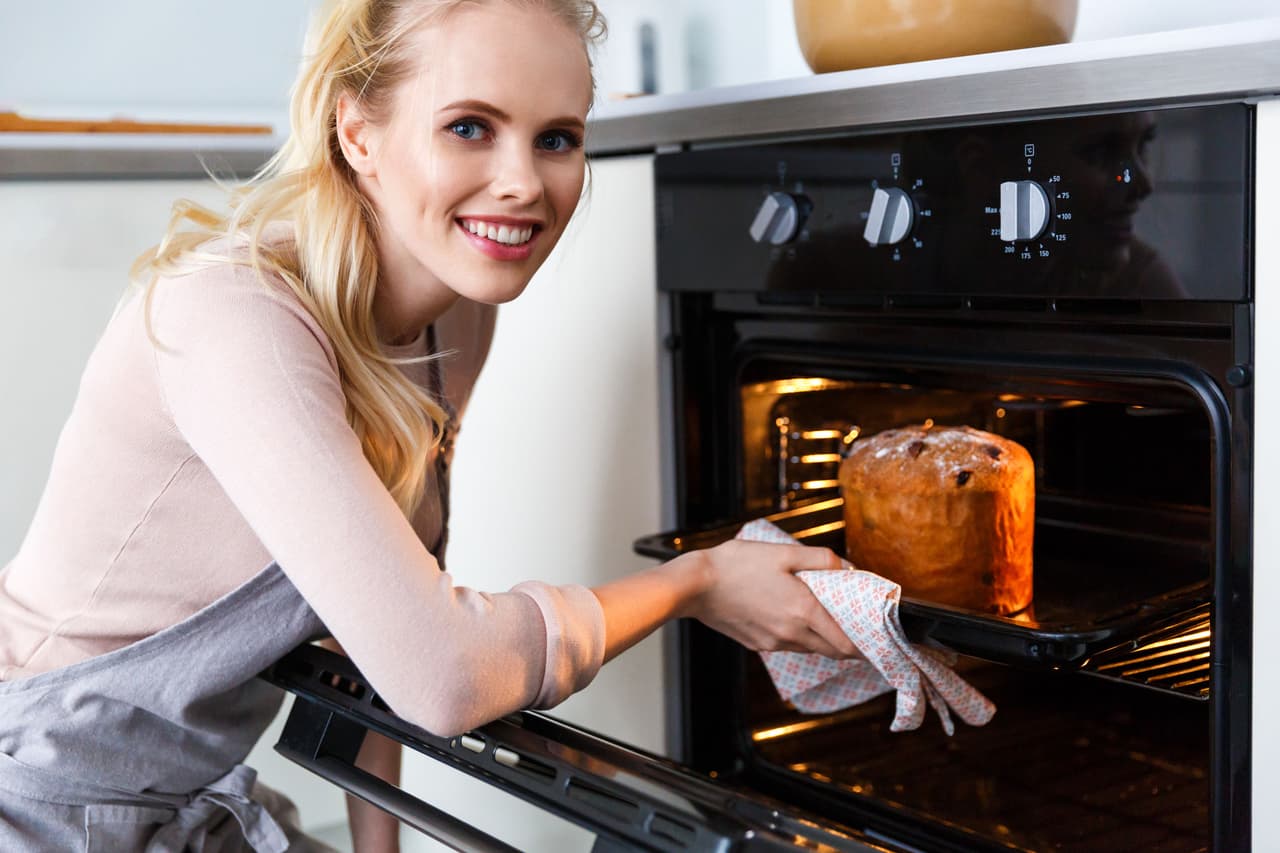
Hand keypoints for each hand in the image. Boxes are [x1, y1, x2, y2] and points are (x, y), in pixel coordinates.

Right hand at [683, 540, 857, 658]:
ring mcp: (773, 643)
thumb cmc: (737, 565)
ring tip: (827, 620)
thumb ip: (820, 559)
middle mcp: (791, 634)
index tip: (875, 640)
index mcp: (803, 611)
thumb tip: (847, 567)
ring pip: (810, 648)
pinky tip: (792, 618)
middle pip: (832, 651)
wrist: (696, 585)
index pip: (845, 643)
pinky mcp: (757, 644)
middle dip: (849, 646)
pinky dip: (799, 637)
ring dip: (823, 640)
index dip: (864, 646)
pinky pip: (788, 645)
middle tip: (859, 632)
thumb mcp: (783, 552)